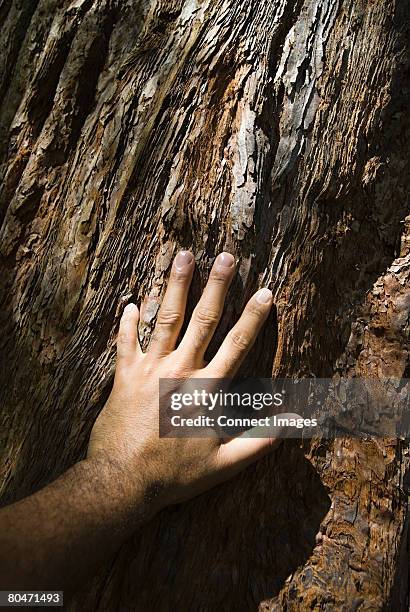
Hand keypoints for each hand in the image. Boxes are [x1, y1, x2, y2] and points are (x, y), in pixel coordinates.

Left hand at [88, 251, 278, 510]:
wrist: (122, 481)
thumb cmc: (174, 475)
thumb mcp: (224, 464)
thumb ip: (259, 442)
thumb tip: (294, 422)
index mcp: (206, 389)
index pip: (236, 344)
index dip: (253, 317)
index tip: (265, 292)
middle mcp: (180, 370)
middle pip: (202, 319)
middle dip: (217, 285)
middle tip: (226, 256)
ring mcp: (150, 370)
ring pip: (165, 319)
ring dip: (175, 285)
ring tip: (183, 256)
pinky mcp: (124, 377)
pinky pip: (125, 342)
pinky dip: (127, 322)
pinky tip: (130, 303)